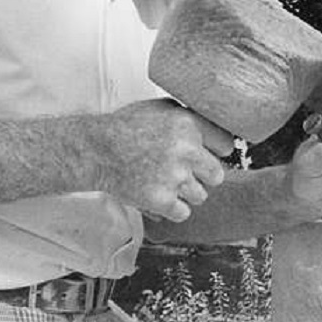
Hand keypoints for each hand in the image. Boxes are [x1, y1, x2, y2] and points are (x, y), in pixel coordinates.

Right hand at [95, 98, 234, 221]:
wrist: (96, 150)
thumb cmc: (125, 127)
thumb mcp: (160, 109)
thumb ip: (189, 118)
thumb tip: (215, 131)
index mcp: (188, 124)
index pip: (226, 145)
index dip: (215, 152)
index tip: (206, 156)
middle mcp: (186, 149)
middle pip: (217, 175)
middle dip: (202, 176)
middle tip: (183, 173)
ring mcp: (175, 176)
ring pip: (200, 196)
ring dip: (185, 193)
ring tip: (164, 182)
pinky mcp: (162, 200)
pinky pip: (183, 213)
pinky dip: (172, 209)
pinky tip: (158, 196)